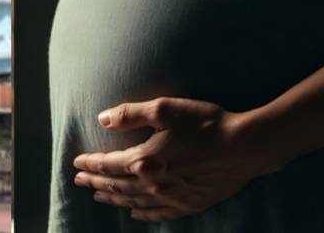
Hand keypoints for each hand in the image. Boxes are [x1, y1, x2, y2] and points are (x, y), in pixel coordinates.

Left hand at [72, 97, 281, 222]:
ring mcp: (173, 197)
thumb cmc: (206, 123)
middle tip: (80, 181)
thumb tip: (102, 118)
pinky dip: (143, 214)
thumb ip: (130, 114)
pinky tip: (135, 214)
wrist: (247, 146)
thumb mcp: (164, 109)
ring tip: (99, 197)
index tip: (76, 163)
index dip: (90, 164)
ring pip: (134, 202)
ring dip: (114, 199)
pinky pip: (160, 214)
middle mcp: (155, 184)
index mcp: (145, 161)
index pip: (108, 164)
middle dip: (96, 183)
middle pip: (117, 186)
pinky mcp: (191, 203)